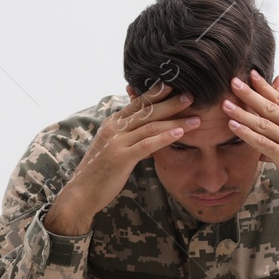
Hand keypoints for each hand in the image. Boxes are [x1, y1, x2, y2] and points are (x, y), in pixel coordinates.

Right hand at [45, 82, 199, 235]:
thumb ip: (131, 137)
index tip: (174, 86)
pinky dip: (165, 137)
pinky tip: (180, 133)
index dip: (156, 94)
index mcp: (112, 123)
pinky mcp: (121, 157)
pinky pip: (147, 144)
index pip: (137, 104)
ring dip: (175, 121)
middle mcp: (114, 128)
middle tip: (191, 96)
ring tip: (195, 119)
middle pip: (147, 111)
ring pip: (151, 126)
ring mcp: (117, 142)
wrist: (82, 192)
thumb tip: (153, 132)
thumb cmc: (101, 172)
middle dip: (170, 103)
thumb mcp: (115, 148)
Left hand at [222, 71, 278, 244]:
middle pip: (272, 107)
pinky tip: (233, 127)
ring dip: (243, 112)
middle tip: (234, 81)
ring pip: (264, 123)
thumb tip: (264, 141)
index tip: (252, 75)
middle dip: (251, 93)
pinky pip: (263, 143)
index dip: (266, 87)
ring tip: (226, 104)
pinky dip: (246, 133)